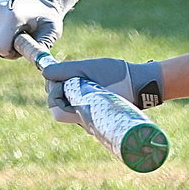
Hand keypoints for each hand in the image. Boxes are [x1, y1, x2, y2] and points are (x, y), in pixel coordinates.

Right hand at [0, 0, 76, 58]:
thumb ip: (41, 48)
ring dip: (5, 40)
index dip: (12, 53)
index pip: (0, 48)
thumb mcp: (52, 32)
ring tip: (20, 30)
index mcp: (12, 17)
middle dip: (9, 47)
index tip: (23, 47)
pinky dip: (1, 32)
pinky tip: (13, 25)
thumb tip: (39, 64)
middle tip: (25, 38)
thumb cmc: (49, 16)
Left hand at [41, 57, 163, 123]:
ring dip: (70, 89)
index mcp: (82, 112)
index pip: (55, 109)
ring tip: (85, 77)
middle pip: (60, 106)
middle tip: (73, 74)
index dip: (54, 92)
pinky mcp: (98, 113)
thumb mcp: (90, 68)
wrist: (144, 84)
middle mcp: (85, 120)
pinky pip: (80, 104)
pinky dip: (79, 92)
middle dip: (61, 89)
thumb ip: (66, 71)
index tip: (66, 78)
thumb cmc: (118, 76)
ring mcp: (92, 118)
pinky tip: (90, 82)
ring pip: (70, 104)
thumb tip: (44, 74)